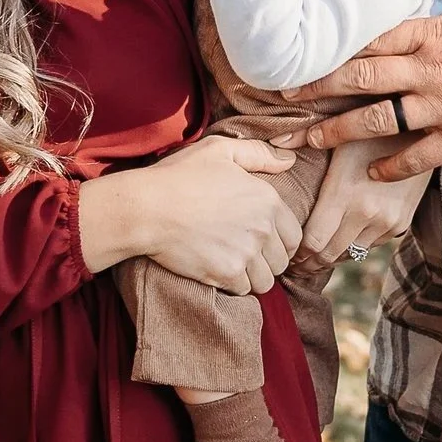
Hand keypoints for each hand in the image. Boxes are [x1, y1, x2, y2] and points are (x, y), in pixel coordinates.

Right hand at [76, 132, 302, 290]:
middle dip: (266, 261)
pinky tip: (219, 271)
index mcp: (268, 200)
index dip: (279, 242)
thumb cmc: (179, 176)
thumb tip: (290, 160)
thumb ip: (258, 154)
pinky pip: (243, 290)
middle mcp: (263, 228)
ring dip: (252, 277)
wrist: (147, 208)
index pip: (294, 236)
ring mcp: (246, 253)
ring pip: (265, 281)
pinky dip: (233, 285)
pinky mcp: (227, 273)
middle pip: (281, 262)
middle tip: (245, 254)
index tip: (261, 241)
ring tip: (234, 265)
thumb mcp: (220, 151)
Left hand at [296, 142, 423, 269]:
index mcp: (344, 193)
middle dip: (309, 263)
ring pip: (349, 254)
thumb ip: (305, 137)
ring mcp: (386, 222)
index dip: (296, 253)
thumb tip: (275, 140)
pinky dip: (353, 247)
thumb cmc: (375, 130)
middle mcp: (366, 213)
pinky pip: (370, 246)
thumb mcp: (341, 133)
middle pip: (328, 254)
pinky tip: (341, 241)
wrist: (425, 136)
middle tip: (294, 264)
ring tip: (314, 257)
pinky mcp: (400, 224)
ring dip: (331, 258)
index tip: (287, 253)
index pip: (312, 241)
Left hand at [300, 8, 441, 181]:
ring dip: (340, 131)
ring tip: (312, 139)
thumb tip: (385, 21)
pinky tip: (372, 174)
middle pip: (361, 78)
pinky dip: (391, 168)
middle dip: (318, 87)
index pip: (368, 38)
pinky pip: (414, 157)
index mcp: (429, 35)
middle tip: (285, 94)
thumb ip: (423, 24)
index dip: (330, 49)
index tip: (301, 55)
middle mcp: (428, 71)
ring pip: (378, 120)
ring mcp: (441, 108)